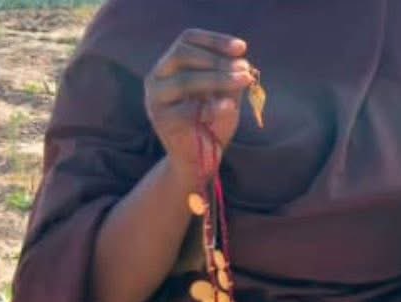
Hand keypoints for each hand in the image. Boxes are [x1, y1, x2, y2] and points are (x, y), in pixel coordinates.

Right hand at [144, 29, 252, 185]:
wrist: (198, 161)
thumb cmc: (212, 124)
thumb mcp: (225, 96)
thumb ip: (230, 78)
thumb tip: (243, 61)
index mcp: (170, 66)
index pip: (187, 40)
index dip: (214, 40)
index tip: (241, 47)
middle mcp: (157, 78)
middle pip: (183, 54)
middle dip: (217, 59)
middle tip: (244, 69)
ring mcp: (156, 99)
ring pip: (184, 80)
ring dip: (219, 78)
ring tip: (244, 80)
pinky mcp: (162, 121)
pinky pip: (187, 110)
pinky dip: (211, 106)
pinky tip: (229, 106)